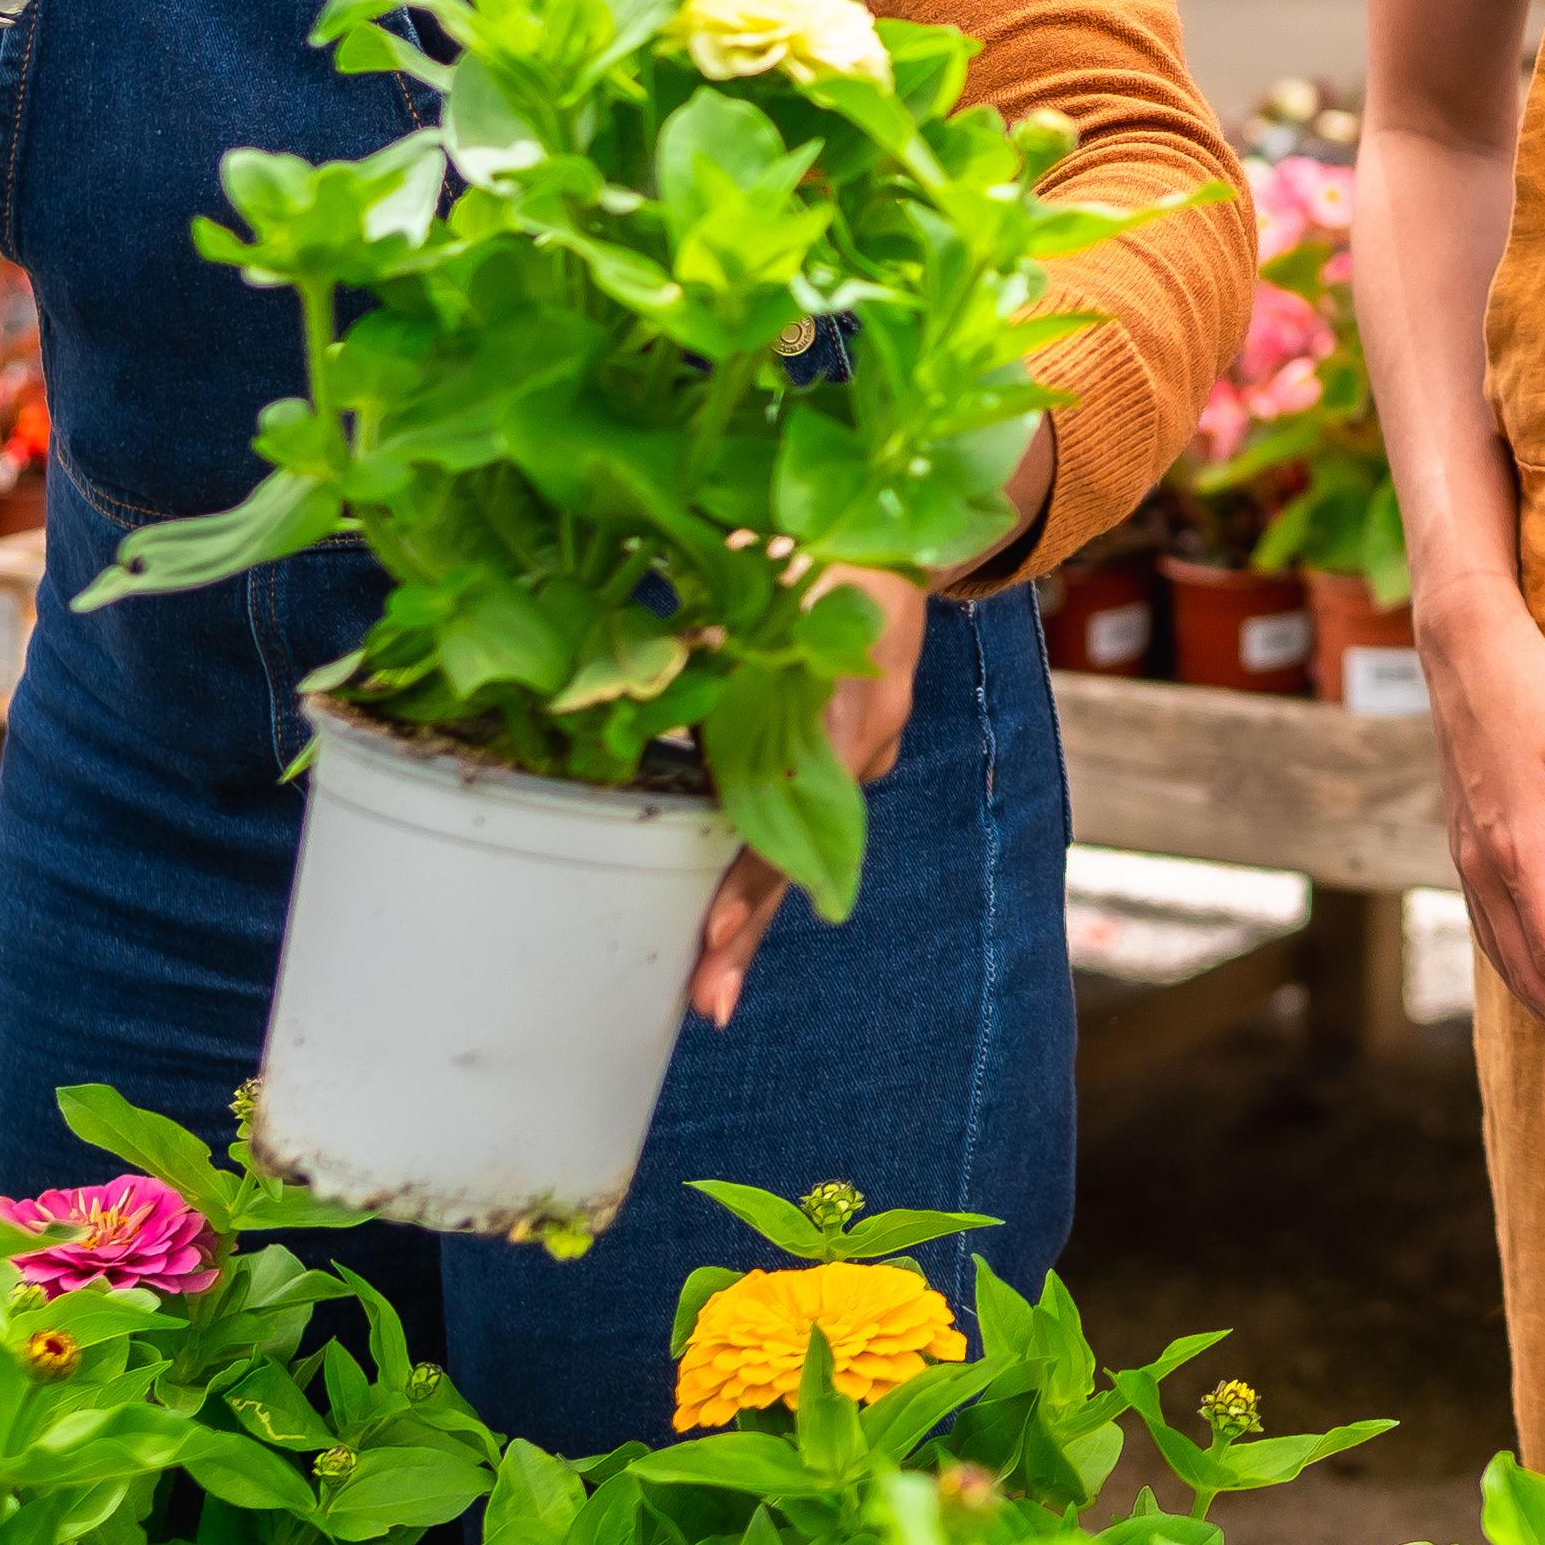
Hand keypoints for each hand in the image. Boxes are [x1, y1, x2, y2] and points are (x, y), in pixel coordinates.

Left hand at [696, 564, 930, 1025]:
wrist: (895, 547)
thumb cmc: (821, 555)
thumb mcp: (780, 576)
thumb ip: (723, 630)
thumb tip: (649, 677)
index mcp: (853, 696)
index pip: (796, 800)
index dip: (755, 868)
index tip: (717, 924)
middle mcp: (865, 743)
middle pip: (804, 852)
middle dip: (753, 927)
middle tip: (708, 998)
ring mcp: (862, 759)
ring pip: (803, 853)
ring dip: (753, 921)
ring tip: (709, 995)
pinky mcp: (846, 766)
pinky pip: (802, 831)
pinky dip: (762, 883)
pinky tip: (726, 935)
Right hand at [1419, 577, 1544, 1080]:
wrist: (1467, 649)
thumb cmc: (1536, 693)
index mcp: (1517, 849)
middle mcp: (1483, 865)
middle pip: (1526, 971)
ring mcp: (1466, 857)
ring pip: (1502, 956)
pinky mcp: (1466, 843)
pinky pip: (1489, 928)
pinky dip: (1519, 970)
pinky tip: (1543, 980)